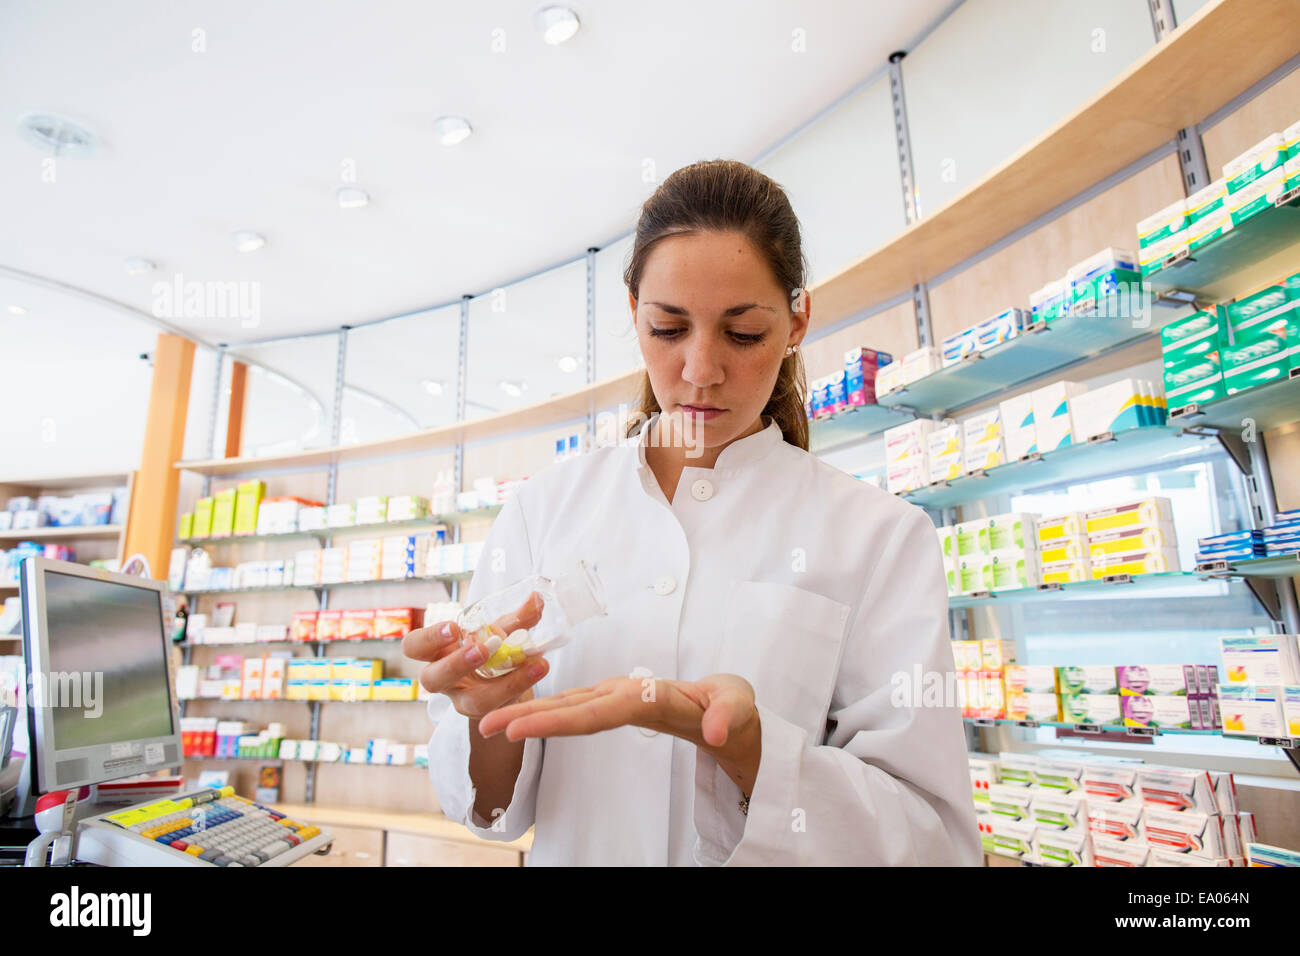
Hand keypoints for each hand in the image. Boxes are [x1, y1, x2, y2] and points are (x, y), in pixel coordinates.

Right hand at [401, 593, 549, 720]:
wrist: (506, 680)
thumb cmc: (491, 648)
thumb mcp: (500, 629)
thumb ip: (517, 616)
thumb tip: (537, 597)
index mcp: (436, 651)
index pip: (414, 646)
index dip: (429, 638)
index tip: (454, 627)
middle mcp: (443, 679)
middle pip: (432, 679)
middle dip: (455, 665)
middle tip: (482, 649)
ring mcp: (463, 700)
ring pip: (472, 702)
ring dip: (501, 684)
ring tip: (527, 663)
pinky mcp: (488, 714)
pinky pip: (501, 707)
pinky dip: (521, 685)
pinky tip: (538, 668)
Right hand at [478, 672, 759, 767]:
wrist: (729, 706)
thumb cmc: (733, 705)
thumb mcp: (741, 706)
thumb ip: (729, 715)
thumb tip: (716, 733)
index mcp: (650, 694)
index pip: (600, 710)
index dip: (561, 720)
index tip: (524, 728)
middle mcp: (626, 693)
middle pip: (572, 706)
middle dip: (529, 715)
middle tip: (486, 725)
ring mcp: (617, 698)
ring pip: (567, 706)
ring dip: (530, 715)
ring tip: (490, 726)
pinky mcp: (613, 706)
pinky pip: (574, 710)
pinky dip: (544, 715)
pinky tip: (519, 723)